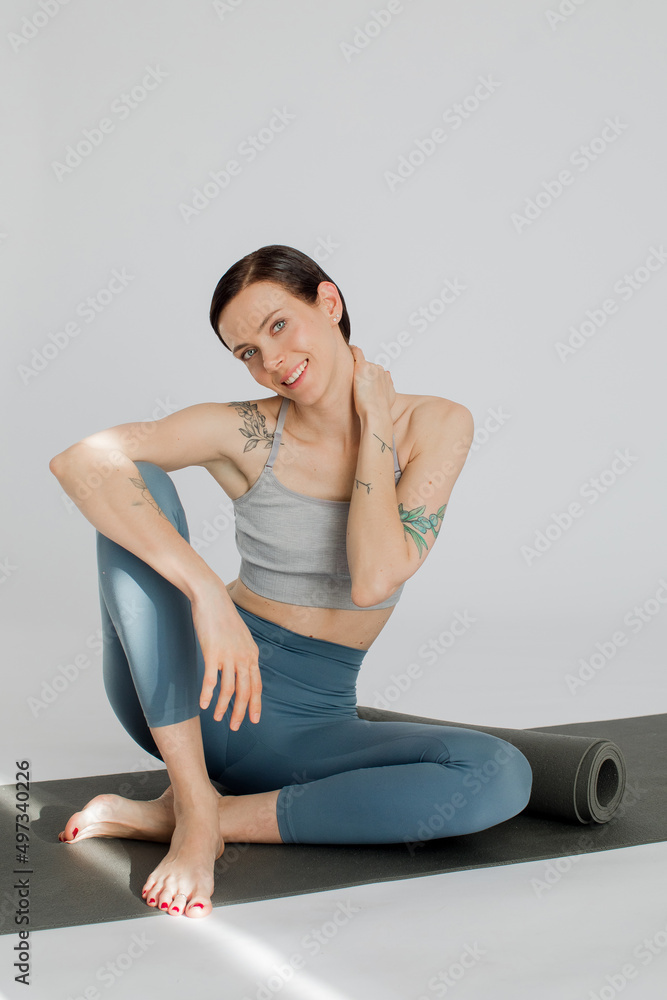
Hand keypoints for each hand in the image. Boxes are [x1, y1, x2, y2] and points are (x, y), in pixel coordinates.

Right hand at [190, 581, 261, 729]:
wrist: (211, 597)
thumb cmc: (223, 616)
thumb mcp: (239, 636)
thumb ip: (242, 653)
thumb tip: (242, 668)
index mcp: (252, 654)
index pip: (257, 685)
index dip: (255, 704)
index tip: (254, 719)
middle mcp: (244, 656)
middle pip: (245, 691)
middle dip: (241, 711)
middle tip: (236, 727)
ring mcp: (229, 655)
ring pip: (229, 689)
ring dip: (224, 707)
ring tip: (218, 718)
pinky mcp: (213, 653)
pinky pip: (211, 680)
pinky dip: (208, 695)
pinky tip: (203, 705)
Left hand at [349, 344, 395, 416]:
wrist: (376, 413)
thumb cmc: (380, 410)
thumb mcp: (390, 397)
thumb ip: (388, 386)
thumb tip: (387, 375)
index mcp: (386, 375)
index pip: (374, 370)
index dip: (367, 375)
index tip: (361, 379)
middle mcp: (380, 369)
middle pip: (366, 367)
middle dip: (361, 373)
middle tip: (353, 382)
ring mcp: (371, 367)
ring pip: (360, 364)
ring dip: (355, 368)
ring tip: (347, 371)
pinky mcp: (362, 367)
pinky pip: (357, 353)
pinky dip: (353, 350)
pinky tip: (348, 349)